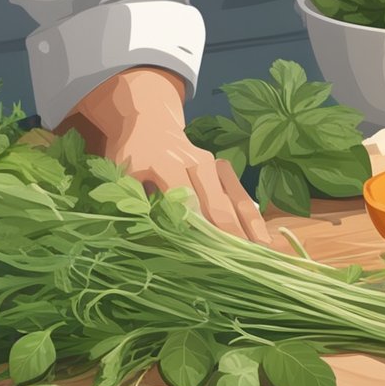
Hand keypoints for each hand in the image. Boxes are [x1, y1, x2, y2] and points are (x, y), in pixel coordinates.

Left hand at [57, 68, 272, 245]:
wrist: (151, 122)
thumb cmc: (134, 155)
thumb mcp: (123, 174)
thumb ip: (136, 200)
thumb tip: (149, 233)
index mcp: (165, 162)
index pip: (184, 200)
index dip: (194, 227)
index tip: (203, 253)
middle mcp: (195, 162)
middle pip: (214, 202)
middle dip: (226, 234)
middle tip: (236, 263)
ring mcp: (213, 165)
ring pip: (234, 198)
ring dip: (247, 227)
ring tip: (259, 254)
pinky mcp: (223, 169)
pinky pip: (240, 194)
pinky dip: (251, 217)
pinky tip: (261, 238)